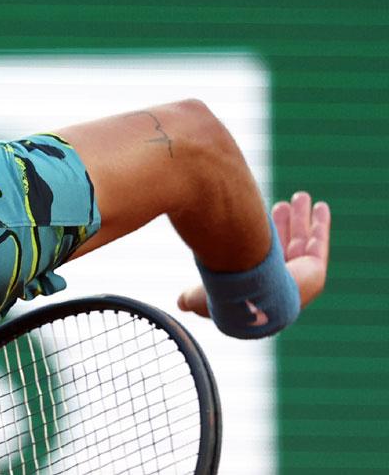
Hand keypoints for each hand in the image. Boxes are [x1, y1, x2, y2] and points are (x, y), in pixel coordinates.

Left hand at [177, 191, 330, 316]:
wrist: (249, 302)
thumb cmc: (223, 298)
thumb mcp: (202, 298)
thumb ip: (194, 298)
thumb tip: (178, 303)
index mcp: (257, 283)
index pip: (262, 255)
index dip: (264, 236)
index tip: (260, 213)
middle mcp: (279, 278)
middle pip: (283, 244)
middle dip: (284, 223)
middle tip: (282, 203)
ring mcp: (298, 274)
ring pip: (301, 238)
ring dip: (301, 218)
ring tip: (301, 196)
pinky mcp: (315, 270)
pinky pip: (319, 241)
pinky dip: (320, 224)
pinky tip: (321, 207)